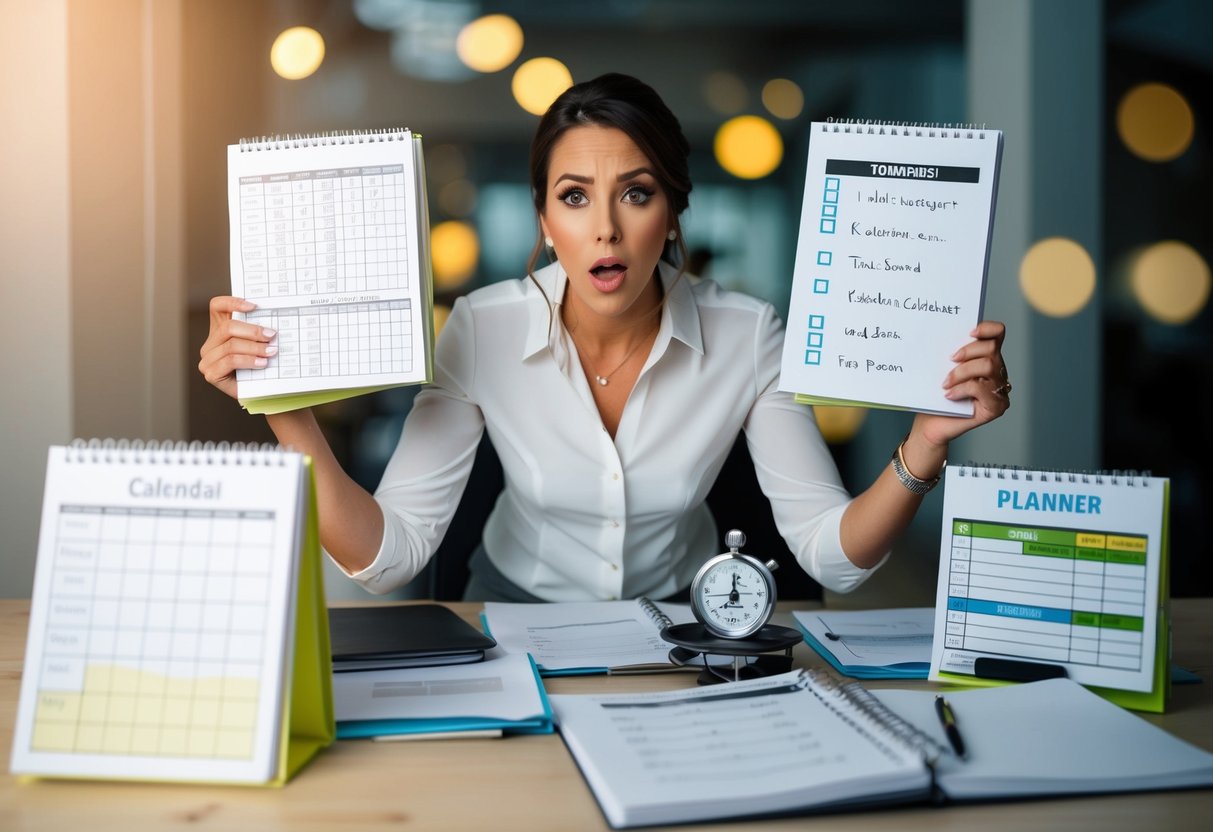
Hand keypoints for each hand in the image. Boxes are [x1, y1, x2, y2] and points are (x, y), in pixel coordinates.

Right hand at [197, 296, 278, 399]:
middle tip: (272, 335)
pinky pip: (230, 361)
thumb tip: (272, 320)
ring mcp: (208, 359)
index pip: (217, 306)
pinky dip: (249, 361)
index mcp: (220, 329)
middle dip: (252, 331)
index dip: (233, 302)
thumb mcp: (259, 344)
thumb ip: (258, 331)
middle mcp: (210, 343)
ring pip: (231, 345)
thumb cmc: (261, 365)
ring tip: (272, 352)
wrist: (262, 392)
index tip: (255, 306)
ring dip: (255, 348)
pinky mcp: (211, 374)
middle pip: (227, 327)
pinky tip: (262, 363)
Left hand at [915, 320, 1010, 448]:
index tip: (970, 332)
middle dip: (968, 351)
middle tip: (949, 360)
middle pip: (992, 349)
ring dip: (962, 372)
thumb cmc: (935, 396)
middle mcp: (997, 372)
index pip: (997, 334)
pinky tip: (949, 395)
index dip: (988, 328)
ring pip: (988, 366)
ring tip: (945, 383)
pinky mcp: (996, 407)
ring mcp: (999, 390)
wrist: (930, 424)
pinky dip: (962, 389)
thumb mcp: (941, 369)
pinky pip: (982, 388)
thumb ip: (951, 353)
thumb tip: (944, 333)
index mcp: (985, 358)